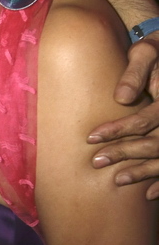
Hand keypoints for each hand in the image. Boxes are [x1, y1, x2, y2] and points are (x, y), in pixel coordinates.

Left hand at [88, 33, 158, 197]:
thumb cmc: (158, 50)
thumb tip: (121, 98)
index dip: (119, 130)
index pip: (146, 119)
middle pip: (156, 143)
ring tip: (117, 180)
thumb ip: (135, 71)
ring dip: (143, 172)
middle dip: (126, 153)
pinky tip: (148, 194)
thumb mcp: (147, 51)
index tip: (92, 137)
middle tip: (96, 161)